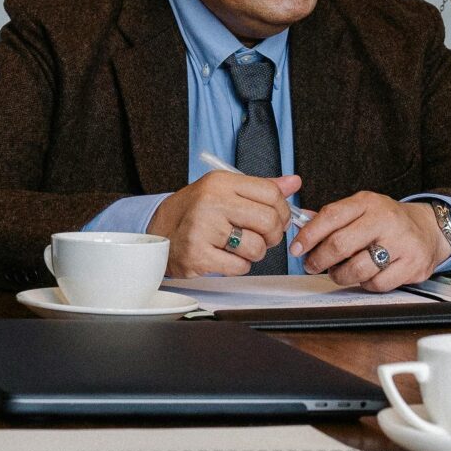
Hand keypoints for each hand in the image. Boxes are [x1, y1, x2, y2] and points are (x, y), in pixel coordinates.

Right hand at [150, 170, 303, 275]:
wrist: (157, 232)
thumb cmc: (194, 212)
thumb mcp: (223, 191)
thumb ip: (260, 188)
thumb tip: (294, 182)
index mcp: (221, 183)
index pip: (271, 193)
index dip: (283, 210)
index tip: (278, 219)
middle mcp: (212, 202)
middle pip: (268, 221)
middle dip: (272, 235)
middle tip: (263, 238)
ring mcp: (204, 229)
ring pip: (256, 248)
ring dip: (254, 253)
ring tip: (240, 248)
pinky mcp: (198, 255)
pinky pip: (239, 267)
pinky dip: (238, 267)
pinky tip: (225, 257)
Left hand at [295, 193, 444, 290]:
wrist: (429, 229)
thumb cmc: (388, 221)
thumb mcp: (362, 209)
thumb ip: (333, 217)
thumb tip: (301, 226)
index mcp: (368, 202)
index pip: (331, 216)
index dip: (309, 235)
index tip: (297, 248)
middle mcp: (385, 220)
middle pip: (340, 244)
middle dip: (319, 260)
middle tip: (312, 265)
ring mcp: (401, 243)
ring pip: (357, 269)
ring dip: (340, 275)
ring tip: (339, 272)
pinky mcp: (412, 265)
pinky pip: (377, 284)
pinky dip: (365, 284)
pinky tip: (366, 276)